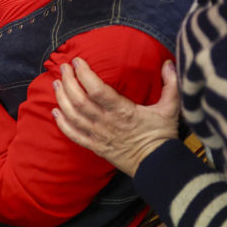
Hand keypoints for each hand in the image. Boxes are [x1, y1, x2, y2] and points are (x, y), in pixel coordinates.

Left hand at [53, 57, 179, 176]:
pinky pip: (74, 135)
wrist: (158, 165)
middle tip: (63, 67)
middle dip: (68, 81)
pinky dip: (62, 124)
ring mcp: (98, 135)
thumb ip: (171, 84)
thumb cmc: (162, 136)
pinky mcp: (95, 146)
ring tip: (56, 84)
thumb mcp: (170, 108)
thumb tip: (169, 62)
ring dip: (61, 99)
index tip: (77, 61)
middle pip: (79, 100)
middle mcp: (106, 122)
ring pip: (73, 116)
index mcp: (122, 111)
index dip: (84, 74)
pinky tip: (55, 112)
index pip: (97, 90)